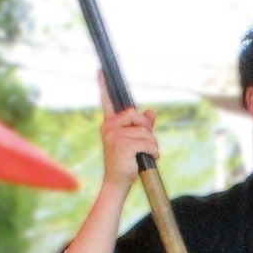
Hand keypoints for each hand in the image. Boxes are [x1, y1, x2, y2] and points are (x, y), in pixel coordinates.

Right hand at [97, 73, 159, 192]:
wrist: (117, 182)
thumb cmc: (125, 162)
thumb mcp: (134, 141)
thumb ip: (142, 126)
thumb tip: (151, 112)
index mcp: (109, 124)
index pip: (107, 102)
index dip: (103, 85)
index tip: (99, 70)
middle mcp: (109, 127)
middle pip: (136, 116)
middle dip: (146, 130)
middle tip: (143, 145)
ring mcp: (115, 136)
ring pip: (146, 133)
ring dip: (151, 146)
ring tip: (141, 157)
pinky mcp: (123, 145)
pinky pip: (149, 143)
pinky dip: (153, 153)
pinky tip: (144, 161)